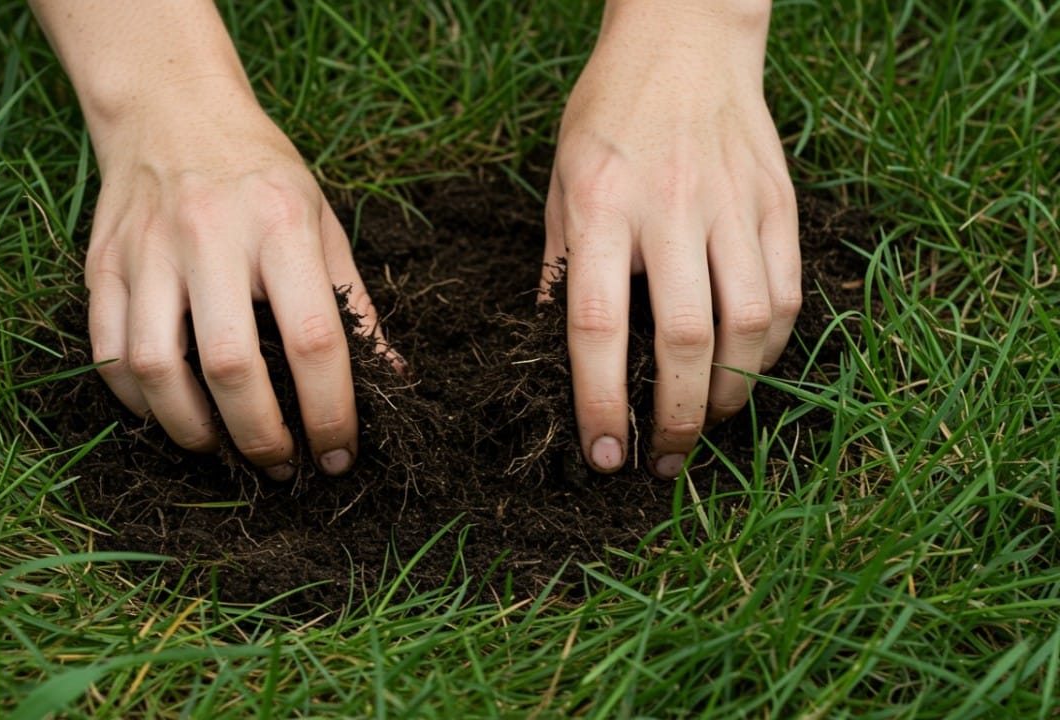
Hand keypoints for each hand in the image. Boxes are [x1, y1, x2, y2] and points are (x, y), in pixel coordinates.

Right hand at [82, 77, 381, 479]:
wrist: (171, 108)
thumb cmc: (261, 174)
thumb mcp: (323, 221)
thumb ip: (353, 305)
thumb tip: (389, 383)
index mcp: (282, 225)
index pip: (314, 340)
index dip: (331, 412)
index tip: (338, 455)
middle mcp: (210, 235)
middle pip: (230, 366)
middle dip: (260, 436)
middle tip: (280, 466)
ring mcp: (147, 251)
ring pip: (156, 368)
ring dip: (192, 430)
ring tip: (221, 448)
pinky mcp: (102, 263)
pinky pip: (108, 353)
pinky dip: (138, 401)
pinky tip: (169, 413)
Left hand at [541, 1, 800, 477]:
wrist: (684, 41)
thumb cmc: (608, 115)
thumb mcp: (559, 183)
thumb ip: (560, 268)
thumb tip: (555, 353)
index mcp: (600, 207)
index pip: (600, 327)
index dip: (602, 402)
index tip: (605, 454)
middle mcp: (671, 208)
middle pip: (687, 339)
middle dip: (677, 418)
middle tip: (664, 459)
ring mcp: (733, 204)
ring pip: (750, 324)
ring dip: (730, 391)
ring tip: (706, 419)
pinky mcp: (778, 202)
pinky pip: (789, 293)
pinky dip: (773, 348)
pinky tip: (747, 368)